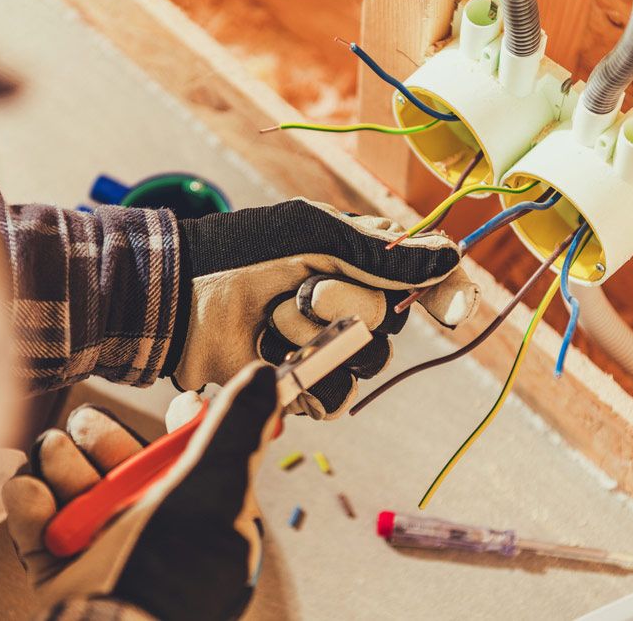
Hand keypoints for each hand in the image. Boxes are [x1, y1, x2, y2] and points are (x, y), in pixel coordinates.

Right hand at [2, 364, 280, 620]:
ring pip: (76, 484)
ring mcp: (104, 549)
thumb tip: (265, 377)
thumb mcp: (215, 491)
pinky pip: (40, 525)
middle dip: (100, 437)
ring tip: (55, 459)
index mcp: (200, 516)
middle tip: (86, 430)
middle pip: (122, 461)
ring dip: (60, 463)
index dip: (182, 425)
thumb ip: (237, 431)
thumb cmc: (172, 572)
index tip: (179, 406)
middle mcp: (154, 530)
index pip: (193, 457)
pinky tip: (32, 493)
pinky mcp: (62, 571)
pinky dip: (31, 505)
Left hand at [163, 198, 478, 418]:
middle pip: (392, 321)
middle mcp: (350, 301)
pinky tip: (271, 353)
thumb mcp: (312, 235)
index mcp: (359, 257)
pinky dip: (306, 377)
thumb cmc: (240, 251)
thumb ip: (381, 253)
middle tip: (300, 290)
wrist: (180, 297)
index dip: (445, 291)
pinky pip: (334, 396)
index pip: (424, 276)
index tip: (449, 307)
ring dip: (317, 340)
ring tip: (272, 319)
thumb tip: (452, 255)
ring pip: (367, 363)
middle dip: (346, 305)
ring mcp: (326, 344)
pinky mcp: (302, 382)